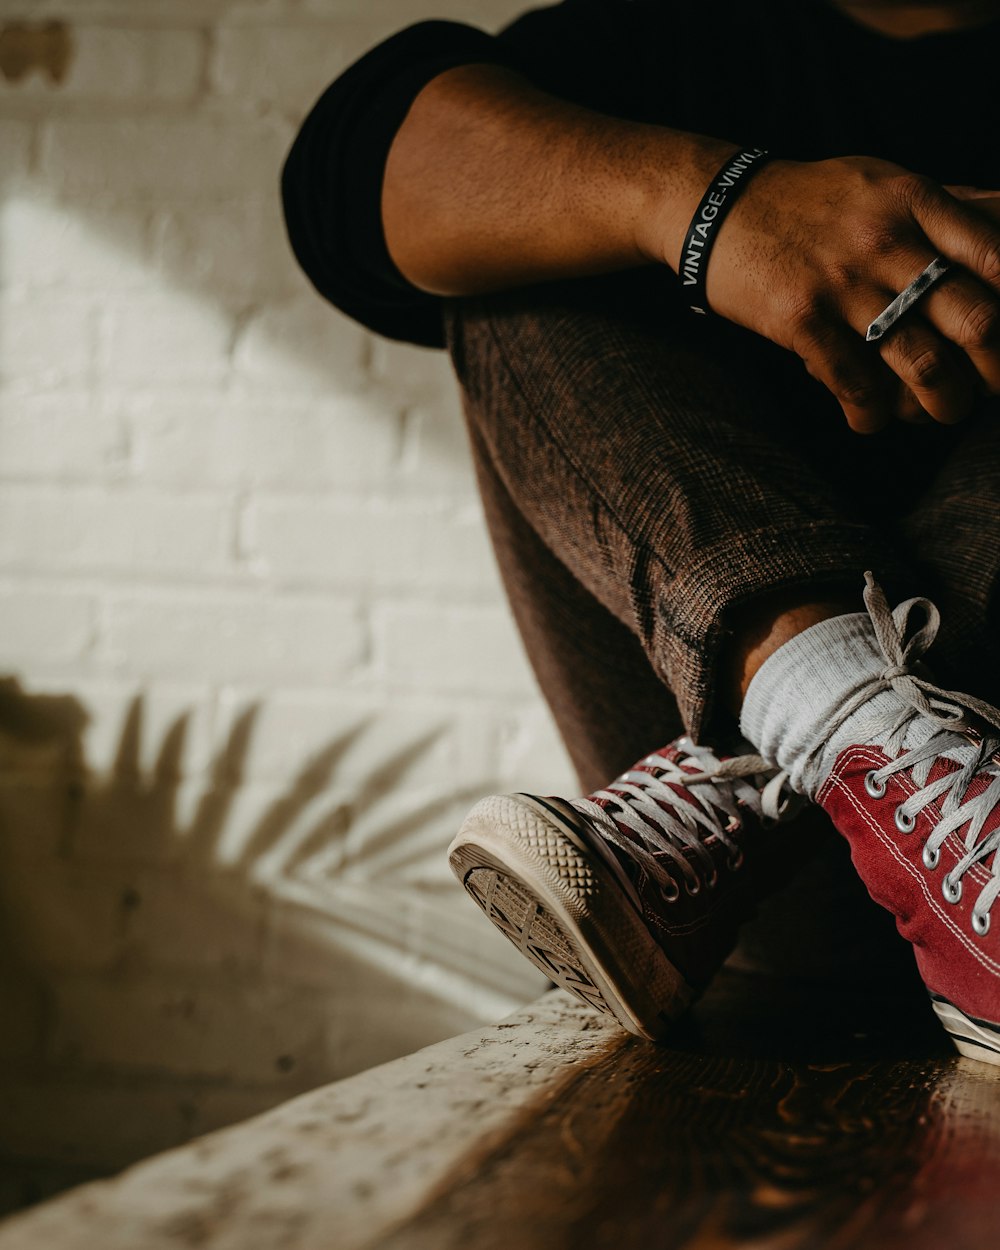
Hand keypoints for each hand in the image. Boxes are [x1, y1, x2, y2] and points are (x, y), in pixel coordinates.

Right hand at [703, 157, 999, 432]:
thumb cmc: (812, 201)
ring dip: (943, 403)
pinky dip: (872, 415)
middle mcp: (887, 240)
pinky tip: (872, 418)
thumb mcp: (887, 181)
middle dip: (995, 368)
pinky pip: (854, 384)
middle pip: (975, 319)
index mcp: (917, 201)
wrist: (718, 206)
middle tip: (988, 386)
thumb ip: (951, 207)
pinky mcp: (800, 319)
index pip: (999, 258)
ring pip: (922, 363)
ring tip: (943, 412)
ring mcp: (843, 283)